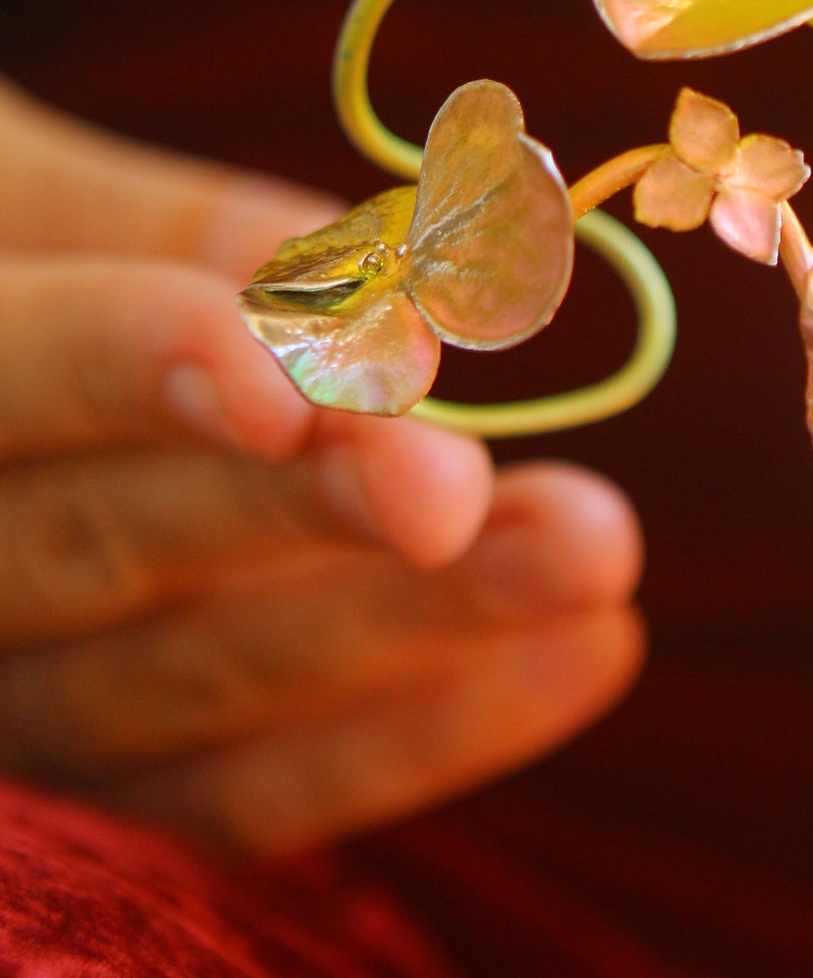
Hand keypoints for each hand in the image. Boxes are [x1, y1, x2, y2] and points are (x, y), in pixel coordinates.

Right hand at [0, 80, 642, 853]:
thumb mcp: (23, 186)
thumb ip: (168, 227)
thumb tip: (387, 301)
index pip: (10, 378)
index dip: (138, 369)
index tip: (288, 372)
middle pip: (103, 549)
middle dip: (298, 513)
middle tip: (456, 488)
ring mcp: (12, 697)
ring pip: (199, 684)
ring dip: (412, 625)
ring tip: (590, 552)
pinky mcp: (110, 780)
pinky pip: (257, 791)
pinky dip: (426, 730)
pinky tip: (588, 653)